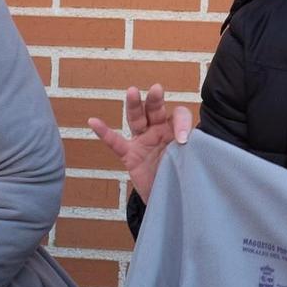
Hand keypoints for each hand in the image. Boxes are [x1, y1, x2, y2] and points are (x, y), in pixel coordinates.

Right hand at [87, 84, 191, 203]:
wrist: (168, 197)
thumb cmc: (181, 175)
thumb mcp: (191, 160)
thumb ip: (193, 149)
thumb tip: (188, 142)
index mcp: (176, 129)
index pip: (179, 116)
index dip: (182, 123)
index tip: (183, 140)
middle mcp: (158, 131)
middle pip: (155, 110)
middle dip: (155, 100)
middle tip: (157, 89)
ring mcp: (142, 141)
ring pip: (136, 119)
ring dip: (133, 106)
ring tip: (132, 92)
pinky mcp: (129, 155)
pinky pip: (115, 142)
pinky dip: (104, 132)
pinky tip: (93, 121)